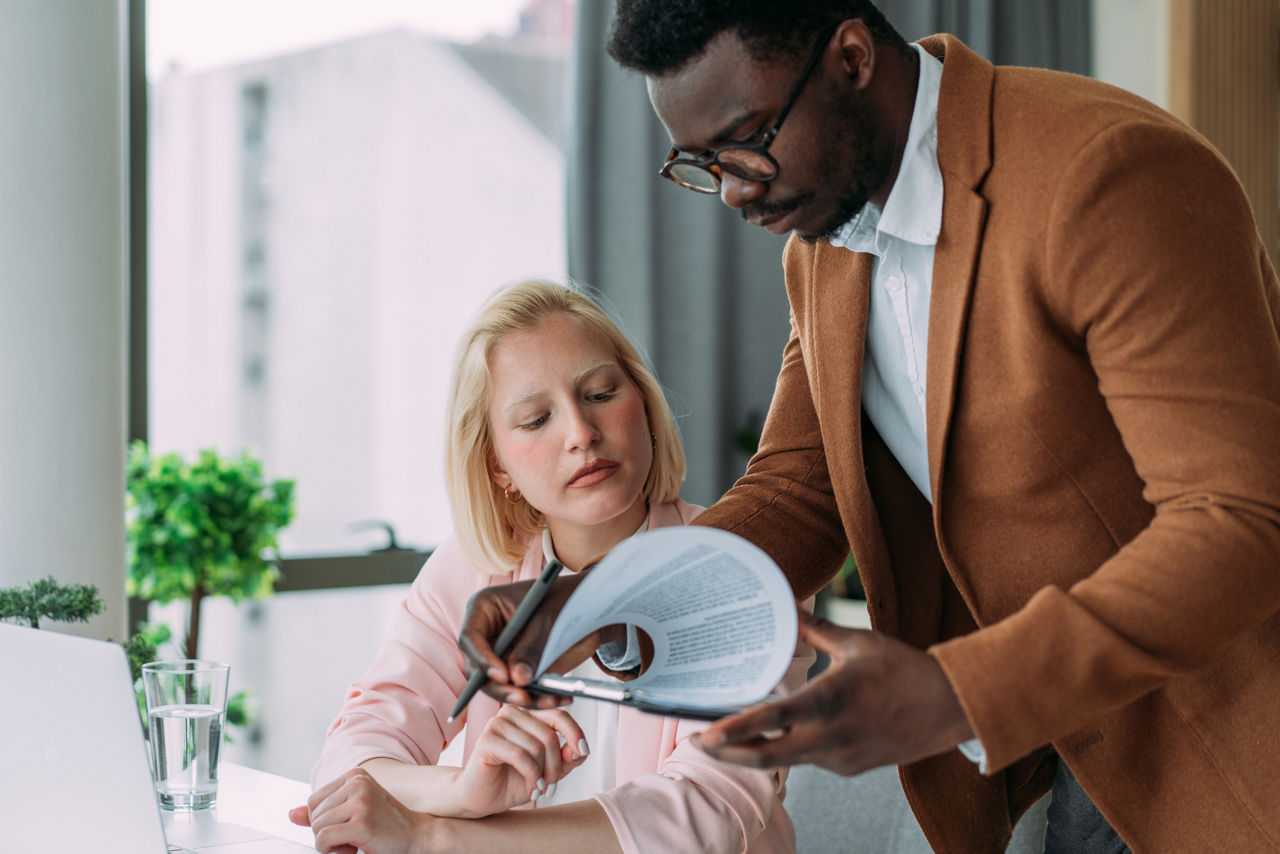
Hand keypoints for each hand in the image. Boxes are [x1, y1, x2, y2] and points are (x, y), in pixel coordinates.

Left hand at [291, 768, 433, 853]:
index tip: (346, 826)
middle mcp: (357, 783)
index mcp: (356, 775)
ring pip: (317, 828)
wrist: (420, 836)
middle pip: (314, 814)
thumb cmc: (388, 825)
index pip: (314, 800)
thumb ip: (325, 811)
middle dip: (327, 832)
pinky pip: (323, 840)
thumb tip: (292, 814)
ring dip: (330, 843)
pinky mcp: (361, 823)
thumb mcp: (355, 811)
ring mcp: (360, 802)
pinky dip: (330, 851)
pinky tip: (351, 849)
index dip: (324, 820)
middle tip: (352, 837)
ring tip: (354, 842)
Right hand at [450, 705, 588, 816]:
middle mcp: (512, 714)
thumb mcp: (547, 771)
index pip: (558, 715)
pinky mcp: (487, 740)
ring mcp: (497, 724)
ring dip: (542, 774)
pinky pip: (521, 755)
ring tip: (538, 787)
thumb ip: (566, 758)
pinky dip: (530, 775)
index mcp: (527, 716)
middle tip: (551, 786)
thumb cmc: (511, 781)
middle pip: (549, 734)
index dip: (575, 733)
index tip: (583, 751)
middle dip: (555, 765)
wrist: (481, 798)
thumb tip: (580, 750)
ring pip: (536, 746)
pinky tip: (529, 787)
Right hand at [458, 573, 596, 705]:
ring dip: (522, 697)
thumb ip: (531, 648)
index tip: (503, 676)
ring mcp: (502, 653)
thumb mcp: (547, 620)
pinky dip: (537, 697)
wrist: (588, 605)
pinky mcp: (517, 669)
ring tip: (549, 699)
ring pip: (499, 684)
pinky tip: (557, 698)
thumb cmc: (564, 599)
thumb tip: (516, 678)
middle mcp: (488, 633)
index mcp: (486, 608)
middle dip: (501, 687)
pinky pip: (519, 689)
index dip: (483, 659)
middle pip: (479, 668)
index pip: (471, 638)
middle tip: (523, 697)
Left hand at [695, 612, 974, 774]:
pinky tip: (777, 735)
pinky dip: (788, 750)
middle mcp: (832, 738)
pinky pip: (810, 760)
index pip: (773, 721)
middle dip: (728, 752)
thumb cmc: (907, 670)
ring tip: (724, 739)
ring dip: (754, 753)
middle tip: (698, 741)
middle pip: (767, 756)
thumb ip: (816, 630)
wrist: (953, 708)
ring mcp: (841, 759)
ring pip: (786, 762)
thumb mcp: (858, 643)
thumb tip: (788, 605)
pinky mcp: (849, 768)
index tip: (706, 733)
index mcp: (831, 702)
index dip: (736, 730)